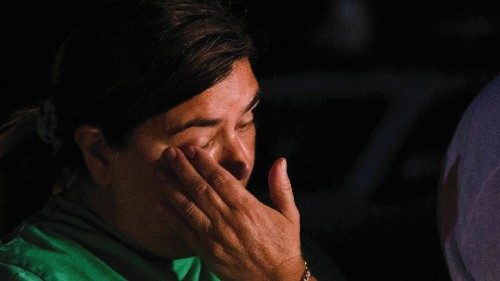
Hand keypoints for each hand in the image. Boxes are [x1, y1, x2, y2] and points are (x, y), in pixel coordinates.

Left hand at [156, 146, 306, 280]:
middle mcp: (227, 219)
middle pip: (200, 188)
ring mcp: (214, 236)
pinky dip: (171, 217)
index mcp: (247, 207)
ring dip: (172, 189)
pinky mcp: (207, 251)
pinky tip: (159, 204)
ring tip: (159, 174)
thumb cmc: (284, 246)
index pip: (220, 178)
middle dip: (182, 169)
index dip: (204, 162)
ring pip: (188, 207)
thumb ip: (282, 187)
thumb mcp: (290, 214)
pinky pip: (184, 231)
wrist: (276, 280)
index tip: (191, 150)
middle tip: (169, 154)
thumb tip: (280, 161)